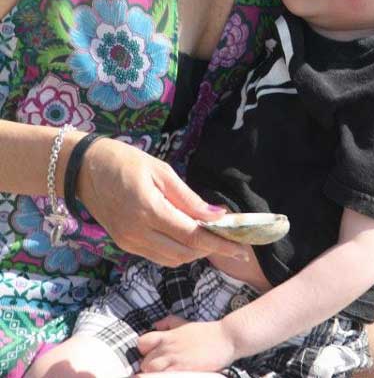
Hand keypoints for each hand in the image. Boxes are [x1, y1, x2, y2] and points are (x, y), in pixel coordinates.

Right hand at [79, 138, 246, 265]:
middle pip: (184, 253)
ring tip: (213, 240)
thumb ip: (189, 198)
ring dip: (194, 253)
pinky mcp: (124, 244)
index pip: (191, 235)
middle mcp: (137, 232)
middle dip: (210, 250)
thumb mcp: (162, 171)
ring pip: (171, 259)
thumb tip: (218, 215)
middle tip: (232, 243)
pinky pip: (157, 256)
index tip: (240, 248)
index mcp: (148, 210)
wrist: (85, 169)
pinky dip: (176, 252)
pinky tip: (189, 239)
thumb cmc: (126, 161)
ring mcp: (128, 242)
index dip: (218, 243)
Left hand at [138, 315, 235, 372]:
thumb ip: (170, 323)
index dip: (143, 350)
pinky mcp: (182, 369)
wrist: (225, 338)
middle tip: (158, 368)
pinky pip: (163, 376)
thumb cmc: (207, 332)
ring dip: (152, 373)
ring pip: (150, 369)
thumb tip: (156, 324)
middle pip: (145, 360)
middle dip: (148, 366)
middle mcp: (169, 347)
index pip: (143, 342)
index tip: (148, 354)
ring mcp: (175, 359)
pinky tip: (167, 376)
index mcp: (169, 335)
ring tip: (161, 374)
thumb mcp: (186, 323)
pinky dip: (161, 377)